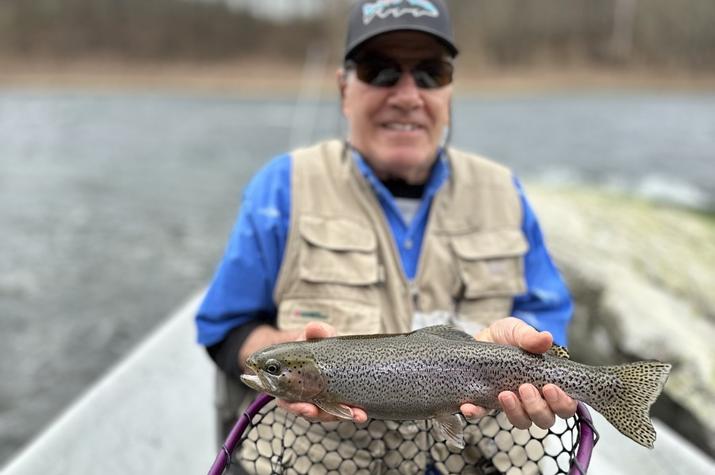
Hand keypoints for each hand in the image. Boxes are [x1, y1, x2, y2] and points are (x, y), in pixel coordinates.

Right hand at [275, 322, 367, 423]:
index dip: (297, 407)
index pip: (287, 401)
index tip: (310, 408)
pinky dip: (350, 412)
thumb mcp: (313, 336)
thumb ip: (315, 332)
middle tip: (341, 414)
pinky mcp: (334, 401)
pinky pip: (340, 410)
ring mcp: (319, 399)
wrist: (322, 346)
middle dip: (326, 416)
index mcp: (289, 383)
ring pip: (327, 414)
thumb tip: (314, 328)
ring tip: (358, 415)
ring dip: (343, 415)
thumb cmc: (312, 343)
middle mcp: (302, 395)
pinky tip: (362, 413)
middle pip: (310, 413)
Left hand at [460, 317, 577, 428]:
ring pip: (521, 422)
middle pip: (545, 419)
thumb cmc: (505, 337)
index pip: (565, 405)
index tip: (549, 388)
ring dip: (515, 412)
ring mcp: (510, 404)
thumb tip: (546, 338)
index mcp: (547, 383)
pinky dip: (476, 414)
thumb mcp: (516, 331)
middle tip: (525, 387)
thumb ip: (530, 336)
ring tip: (504, 394)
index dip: (562, 403)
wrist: (478, 338)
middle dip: (537, 408)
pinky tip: (470, 407)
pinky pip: (482, 415)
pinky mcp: (486, 403)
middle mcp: (532, 399)